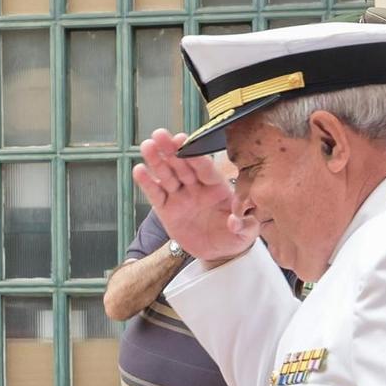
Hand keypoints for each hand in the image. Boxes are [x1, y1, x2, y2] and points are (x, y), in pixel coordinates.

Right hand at [130, 129, 257, 262]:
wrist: (218, 251)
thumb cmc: (235, 236)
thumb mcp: (246, 232)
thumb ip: (243, 224)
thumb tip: (234, 221)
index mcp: (217, 186)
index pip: (205, 169)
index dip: (195, 156)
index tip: (185, 143)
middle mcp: (197, 187)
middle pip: (182, 166)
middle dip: (171, 150)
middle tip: (161, 134)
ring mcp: (180, 197)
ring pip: (167, 176)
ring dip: (156, 160)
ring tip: (147, 146)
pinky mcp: (166, 210)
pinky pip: (156, 195)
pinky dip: (147, 184)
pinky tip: (139, 170)